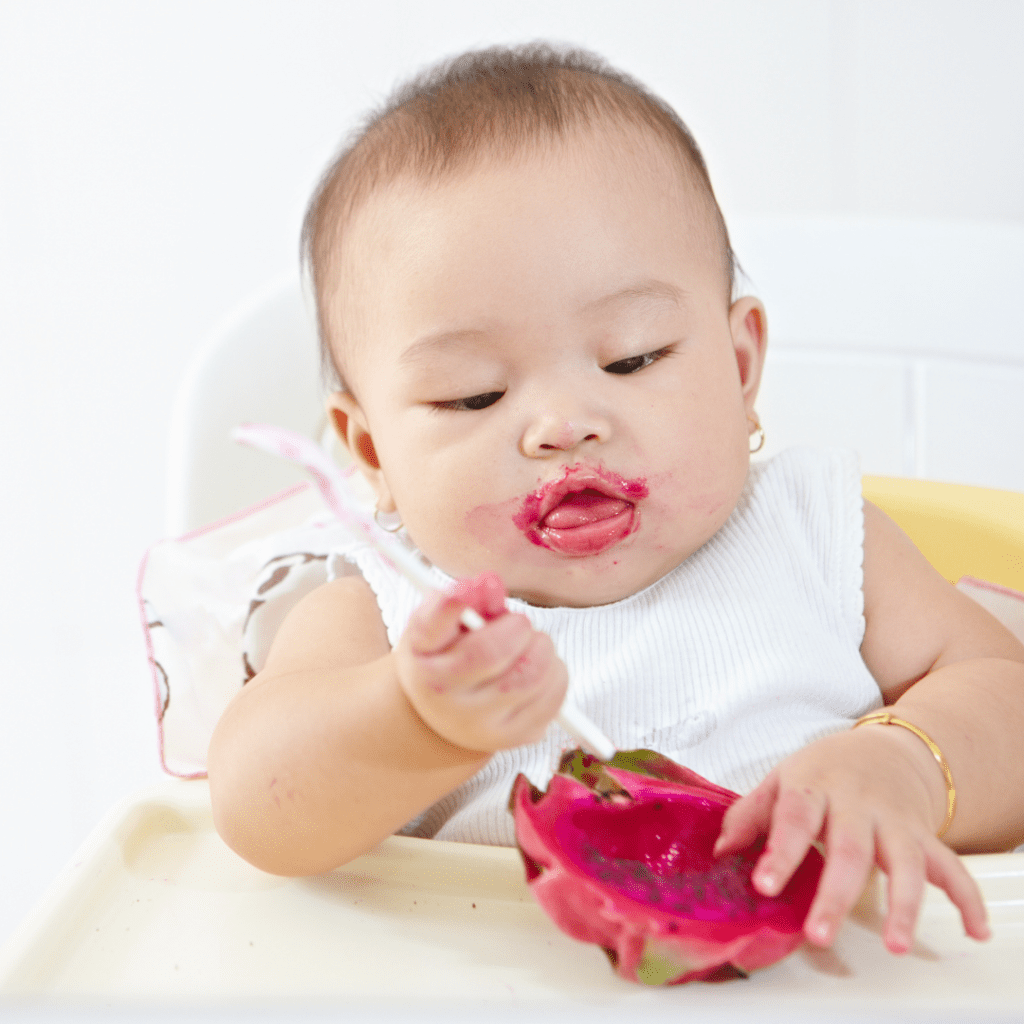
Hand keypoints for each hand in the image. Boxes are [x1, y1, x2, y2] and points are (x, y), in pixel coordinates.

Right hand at [394, 572, 568, 752]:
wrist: (443, 717)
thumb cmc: (443, 659)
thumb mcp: (437, 626)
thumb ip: (460, 599)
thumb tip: (490, 585)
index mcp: (422, 663)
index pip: (432, 626)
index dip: (453, 602)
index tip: (472, 587)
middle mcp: (445, 700)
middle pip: (493, 652)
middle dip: (517, 627)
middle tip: (518, 625)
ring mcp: (481, 725)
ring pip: (532, 675)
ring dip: (542, 649)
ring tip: (529, 646)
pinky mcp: (514, 737)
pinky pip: (553, 696)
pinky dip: (555, 672)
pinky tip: (536, 669)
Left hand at [712, 727, 989, 953]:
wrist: (883, 748)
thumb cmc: (823, 771)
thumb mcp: (780, 780)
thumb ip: (750, 815)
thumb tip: (720, 850)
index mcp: (814, 786)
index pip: (794, 817)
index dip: (779, 851)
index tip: (763, 884)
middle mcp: (857, 804)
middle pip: (849, 849)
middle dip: (835, 894)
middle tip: (819, 933)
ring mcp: (894, 821)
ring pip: (904, 862)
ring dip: (904, 905)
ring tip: (896, 944)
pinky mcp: (923, 836)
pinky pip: (951, 867)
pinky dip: (967, 898)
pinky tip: (973, 929)